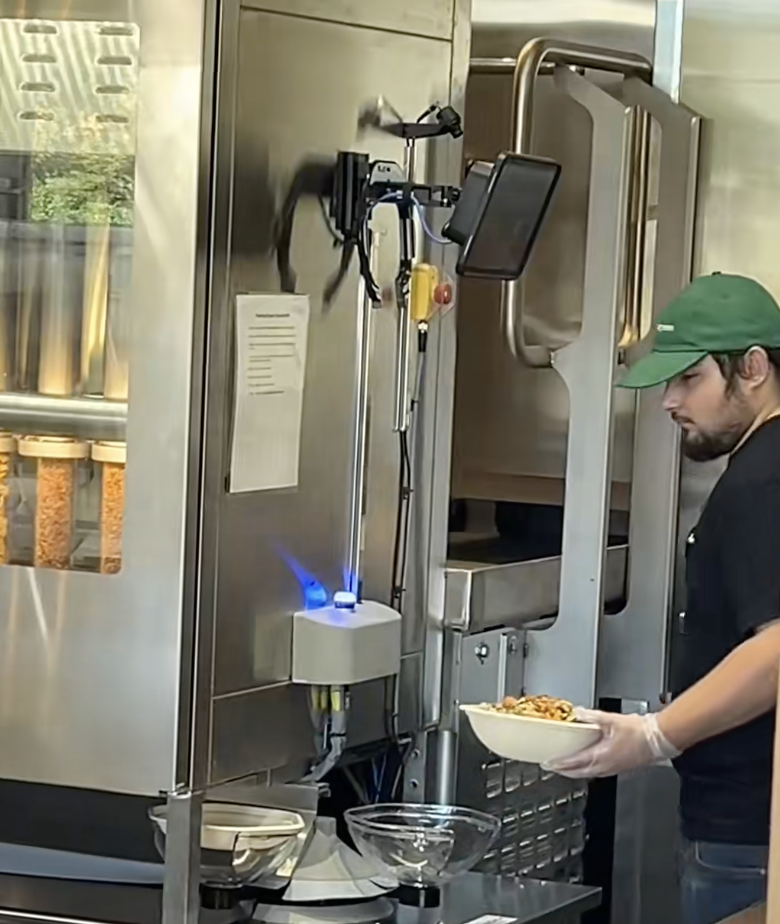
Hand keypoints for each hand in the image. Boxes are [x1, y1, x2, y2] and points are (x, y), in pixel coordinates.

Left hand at [544, 709, 680, 778]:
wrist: (659, 740)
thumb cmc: (640, 732)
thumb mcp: (611, 719)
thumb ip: (591, 716)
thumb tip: (577, 713)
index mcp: (600, 756)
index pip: (574, 763)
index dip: (559, 764)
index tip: (548, 763)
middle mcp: (605, 766)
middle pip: (578, 772)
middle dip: (564, 771)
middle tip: (552, 766)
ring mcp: (613, 768)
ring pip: (588, 773)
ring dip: (575, 771)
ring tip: (566, 766)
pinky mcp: (620, 767)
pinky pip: (598, 771)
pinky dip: (588, 769)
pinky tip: (588, 763)